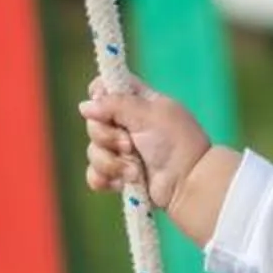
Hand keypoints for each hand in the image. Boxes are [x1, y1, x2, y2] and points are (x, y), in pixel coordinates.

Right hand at [81, 75, 210, 217]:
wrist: (188, 184)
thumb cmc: (176, 143)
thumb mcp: (149, 114)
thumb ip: (116, 104)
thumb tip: (84, 105)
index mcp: (137, 102)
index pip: (106, 88)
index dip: (99, 96)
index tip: (103, 107)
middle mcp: (127, 124)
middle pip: (93, 123)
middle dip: (108, 138)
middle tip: (130, 145)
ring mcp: (122, 151)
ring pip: (93, 151)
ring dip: (111, 163)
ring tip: (135, 171)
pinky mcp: (119, 175)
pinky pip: (94, 175)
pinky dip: (104, 179)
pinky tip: (121, 183)